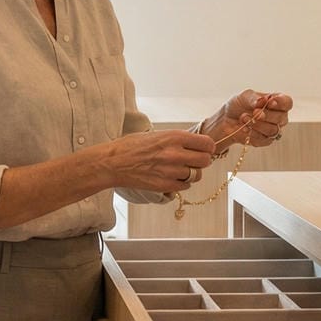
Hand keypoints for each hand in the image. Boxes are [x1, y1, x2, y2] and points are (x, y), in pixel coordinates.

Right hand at [100, 129, 217, 192]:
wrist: (113, 162)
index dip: (207, 147)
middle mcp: (175, 154)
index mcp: (174, 137)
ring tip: (180, 169)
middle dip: (202, 161)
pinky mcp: (165, 186)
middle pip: (205, 161)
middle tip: (194, 160)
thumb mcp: (158, 134)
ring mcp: (171, 171)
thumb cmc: (132, 146)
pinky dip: (181, 183)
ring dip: (192, 173)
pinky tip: (171, 177)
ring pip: (196, 175)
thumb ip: (178, 140)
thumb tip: (196, 144)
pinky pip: (185, 186)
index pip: (207, 144)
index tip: (204, 149)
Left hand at [207, 90, 292, 149]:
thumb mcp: (245, 96)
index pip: (287, 103)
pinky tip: (244, 128)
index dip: (281, 103)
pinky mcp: (265, 141)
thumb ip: (254, 98)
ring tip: (243, 118)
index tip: (270, 102)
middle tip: (254, 112)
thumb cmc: (238, 105)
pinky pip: (264, 139)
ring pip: (273, 130)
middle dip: (267, 115)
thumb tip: (262, 101)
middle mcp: (278, 117)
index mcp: (277, 102)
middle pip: (282, 118)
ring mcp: (273, 129)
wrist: (226, 119)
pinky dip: (252, 133)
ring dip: (257, 124)